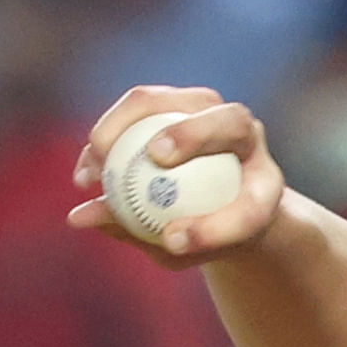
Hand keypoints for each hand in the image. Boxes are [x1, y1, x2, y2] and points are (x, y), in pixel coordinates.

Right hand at [68, 86, 286, 269]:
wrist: (220, 199)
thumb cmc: (206, 232)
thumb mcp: (187, 248)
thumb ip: (146, 236)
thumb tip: (80, 218)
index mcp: (266, 184)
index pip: (251, 205)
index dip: (215, 228)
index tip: (174, 242)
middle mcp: (246, 135)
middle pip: (230, 121)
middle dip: (191, 134)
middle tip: (151, 158)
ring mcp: (208, 108)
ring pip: (167, 100)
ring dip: (124, 128)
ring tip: (95, 171)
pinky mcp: (172, 98)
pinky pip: (136, 106)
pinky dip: (108, 131)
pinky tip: (86, 169)